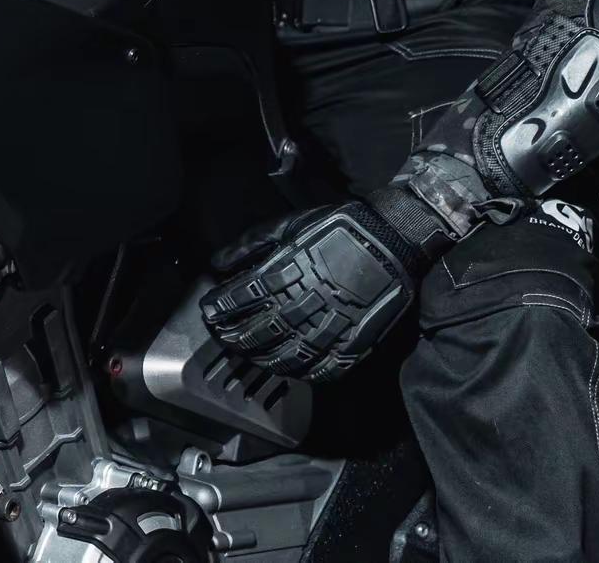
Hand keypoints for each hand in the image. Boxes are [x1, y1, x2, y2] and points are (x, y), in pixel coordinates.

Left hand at [201, 196, 424, 382]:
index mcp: (283, 275)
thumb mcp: (288, 225)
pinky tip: (288, 370)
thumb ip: (249, 244)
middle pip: (256, 331)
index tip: (209, 313)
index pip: (239, 299)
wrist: (390, 239)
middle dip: (233, 336)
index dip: (219, 308)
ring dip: (260, 358)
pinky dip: (300, 372)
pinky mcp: (350, 343)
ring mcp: (326, 327)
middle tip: (221, 338)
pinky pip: (320, 368)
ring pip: (283, 354)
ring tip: (248, 356)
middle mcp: (300, 305)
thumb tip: (217, 262)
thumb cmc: (336, 229)